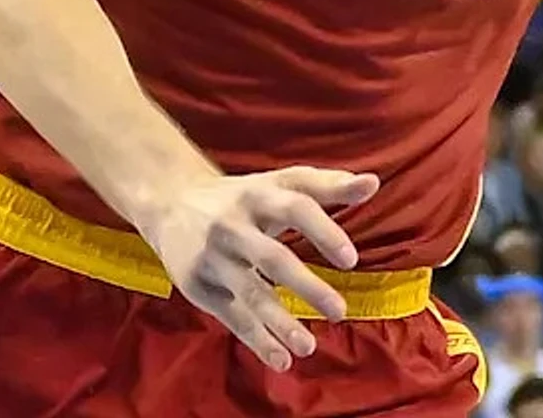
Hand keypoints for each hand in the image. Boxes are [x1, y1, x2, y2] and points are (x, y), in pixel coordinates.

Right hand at [135, 166, 379, 370]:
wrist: (169, 202)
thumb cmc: (242, 196)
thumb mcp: (280, 183)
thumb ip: (328, 185)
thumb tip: (373, 184)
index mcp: (259, 194)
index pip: (296, 209)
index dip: (324, 232)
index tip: (351, 260)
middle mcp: (233, 225)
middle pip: (272, 258)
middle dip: (306, 287)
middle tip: (339, 312)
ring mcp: (212, 256)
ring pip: (250, 293)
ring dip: (279, 323)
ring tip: (308, 346)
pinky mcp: (198, 284)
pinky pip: (231, 315)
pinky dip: (256, 339)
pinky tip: (281, 358)